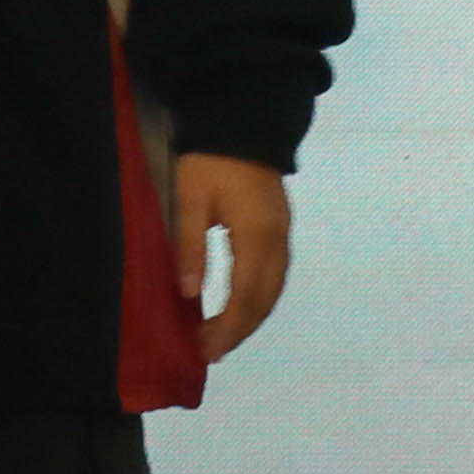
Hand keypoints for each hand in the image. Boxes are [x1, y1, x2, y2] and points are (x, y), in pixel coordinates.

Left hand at [175, 153, 291, 358]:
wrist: (244, 122)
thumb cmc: (211, 160)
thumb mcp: (191, 199)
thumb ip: (191, 246)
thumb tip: (189, 294)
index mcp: (256, 238)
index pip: (245, 297)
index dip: (228, 327)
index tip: (206, 351)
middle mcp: (277, 243)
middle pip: (264, 300)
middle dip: (239, 329)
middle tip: (211, 352)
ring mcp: (283, 235)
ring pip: (273, 290)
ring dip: (251, 317)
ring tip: (223, 336)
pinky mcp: (281, 228)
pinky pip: (275, 275)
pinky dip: (259, 298)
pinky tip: (241, 306)